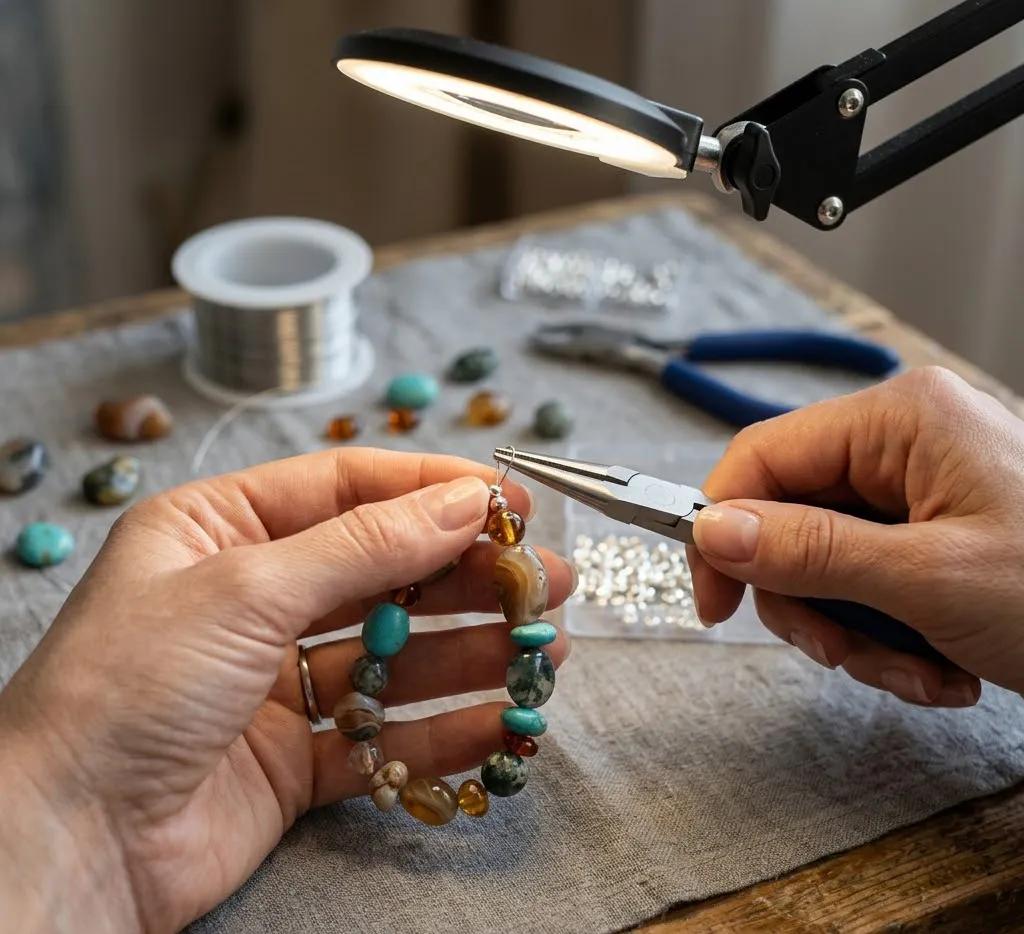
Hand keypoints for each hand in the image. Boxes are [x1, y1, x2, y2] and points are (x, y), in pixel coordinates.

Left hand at [0, 449, 574, 933]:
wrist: (63, 844)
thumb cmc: (126, 688)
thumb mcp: (247, 587)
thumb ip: (366, 546)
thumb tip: (463, 502)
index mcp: (220, 531)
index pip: (347, 490)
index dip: (431, 491)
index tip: (508, 500)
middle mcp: (253, 599)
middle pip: (384, 574)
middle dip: (469, 577)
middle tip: (545, 581)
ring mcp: (278, 681)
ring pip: (396, 656)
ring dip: (472, 653)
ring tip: (543, 651)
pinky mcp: (298, 758)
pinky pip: (387, 735)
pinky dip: (446, 732)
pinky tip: (503, 724)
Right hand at [687, 367, 1023, 707]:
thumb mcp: (928, 580)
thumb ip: (808, 551)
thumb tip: (713, 532)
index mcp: (899, 420)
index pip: (761, 457)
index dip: (720, 529)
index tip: (715, 602)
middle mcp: (902, 443)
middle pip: (788, 518)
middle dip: (809, 603)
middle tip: (842, 653)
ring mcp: (919, 489)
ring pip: (823, 562)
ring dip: (854, 634)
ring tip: (916, 672)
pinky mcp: (931, 532)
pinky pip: (866, 583)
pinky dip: (888, 638)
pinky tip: (940, 669)